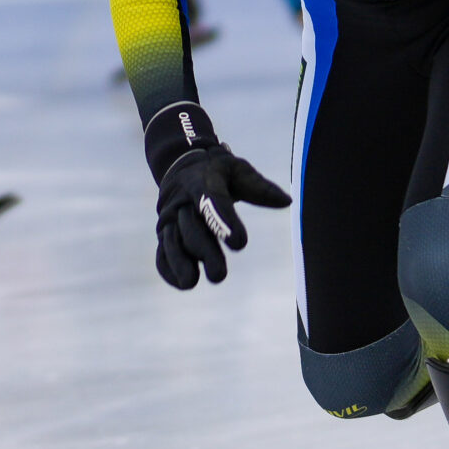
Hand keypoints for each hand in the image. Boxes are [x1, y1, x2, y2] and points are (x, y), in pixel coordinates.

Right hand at [140, 101, 289, 288]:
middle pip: (191, 229)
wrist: (181, 165)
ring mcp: (170, 219)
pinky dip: (168, 268)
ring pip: (171, 243)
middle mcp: (181, 202)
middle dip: (204, 252)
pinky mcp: (164, 234)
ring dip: (180, 263)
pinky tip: (183, 283)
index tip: (239, 243)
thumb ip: (259, 187)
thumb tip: (287, 201)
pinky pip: (161, 253)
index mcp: (202, 183)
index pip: (212, 202)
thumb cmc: (217, 171)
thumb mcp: (238, 170)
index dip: (224, 222)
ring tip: (191, 282)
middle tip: (219, 276)